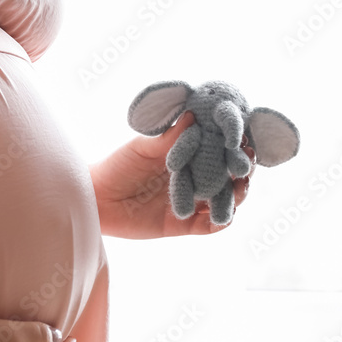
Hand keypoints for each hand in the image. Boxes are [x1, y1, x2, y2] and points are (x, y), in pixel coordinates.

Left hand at [89, 111, 254, 238]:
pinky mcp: (183, 224)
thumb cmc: (117, 165)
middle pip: (229, 176)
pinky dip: (221, 220)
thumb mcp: (143, 148)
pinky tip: (224, 213)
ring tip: (239, 186)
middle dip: (242, 170)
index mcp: (189, 156)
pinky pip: (210, 225)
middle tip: (246, 163)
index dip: (235, 146)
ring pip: (225, 200)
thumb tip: (192, 115)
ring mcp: (191, 202)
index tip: (245, 139)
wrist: (95, 197)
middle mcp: (194, 179)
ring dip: (237, 195)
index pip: (220, 151)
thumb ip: (169, 138)